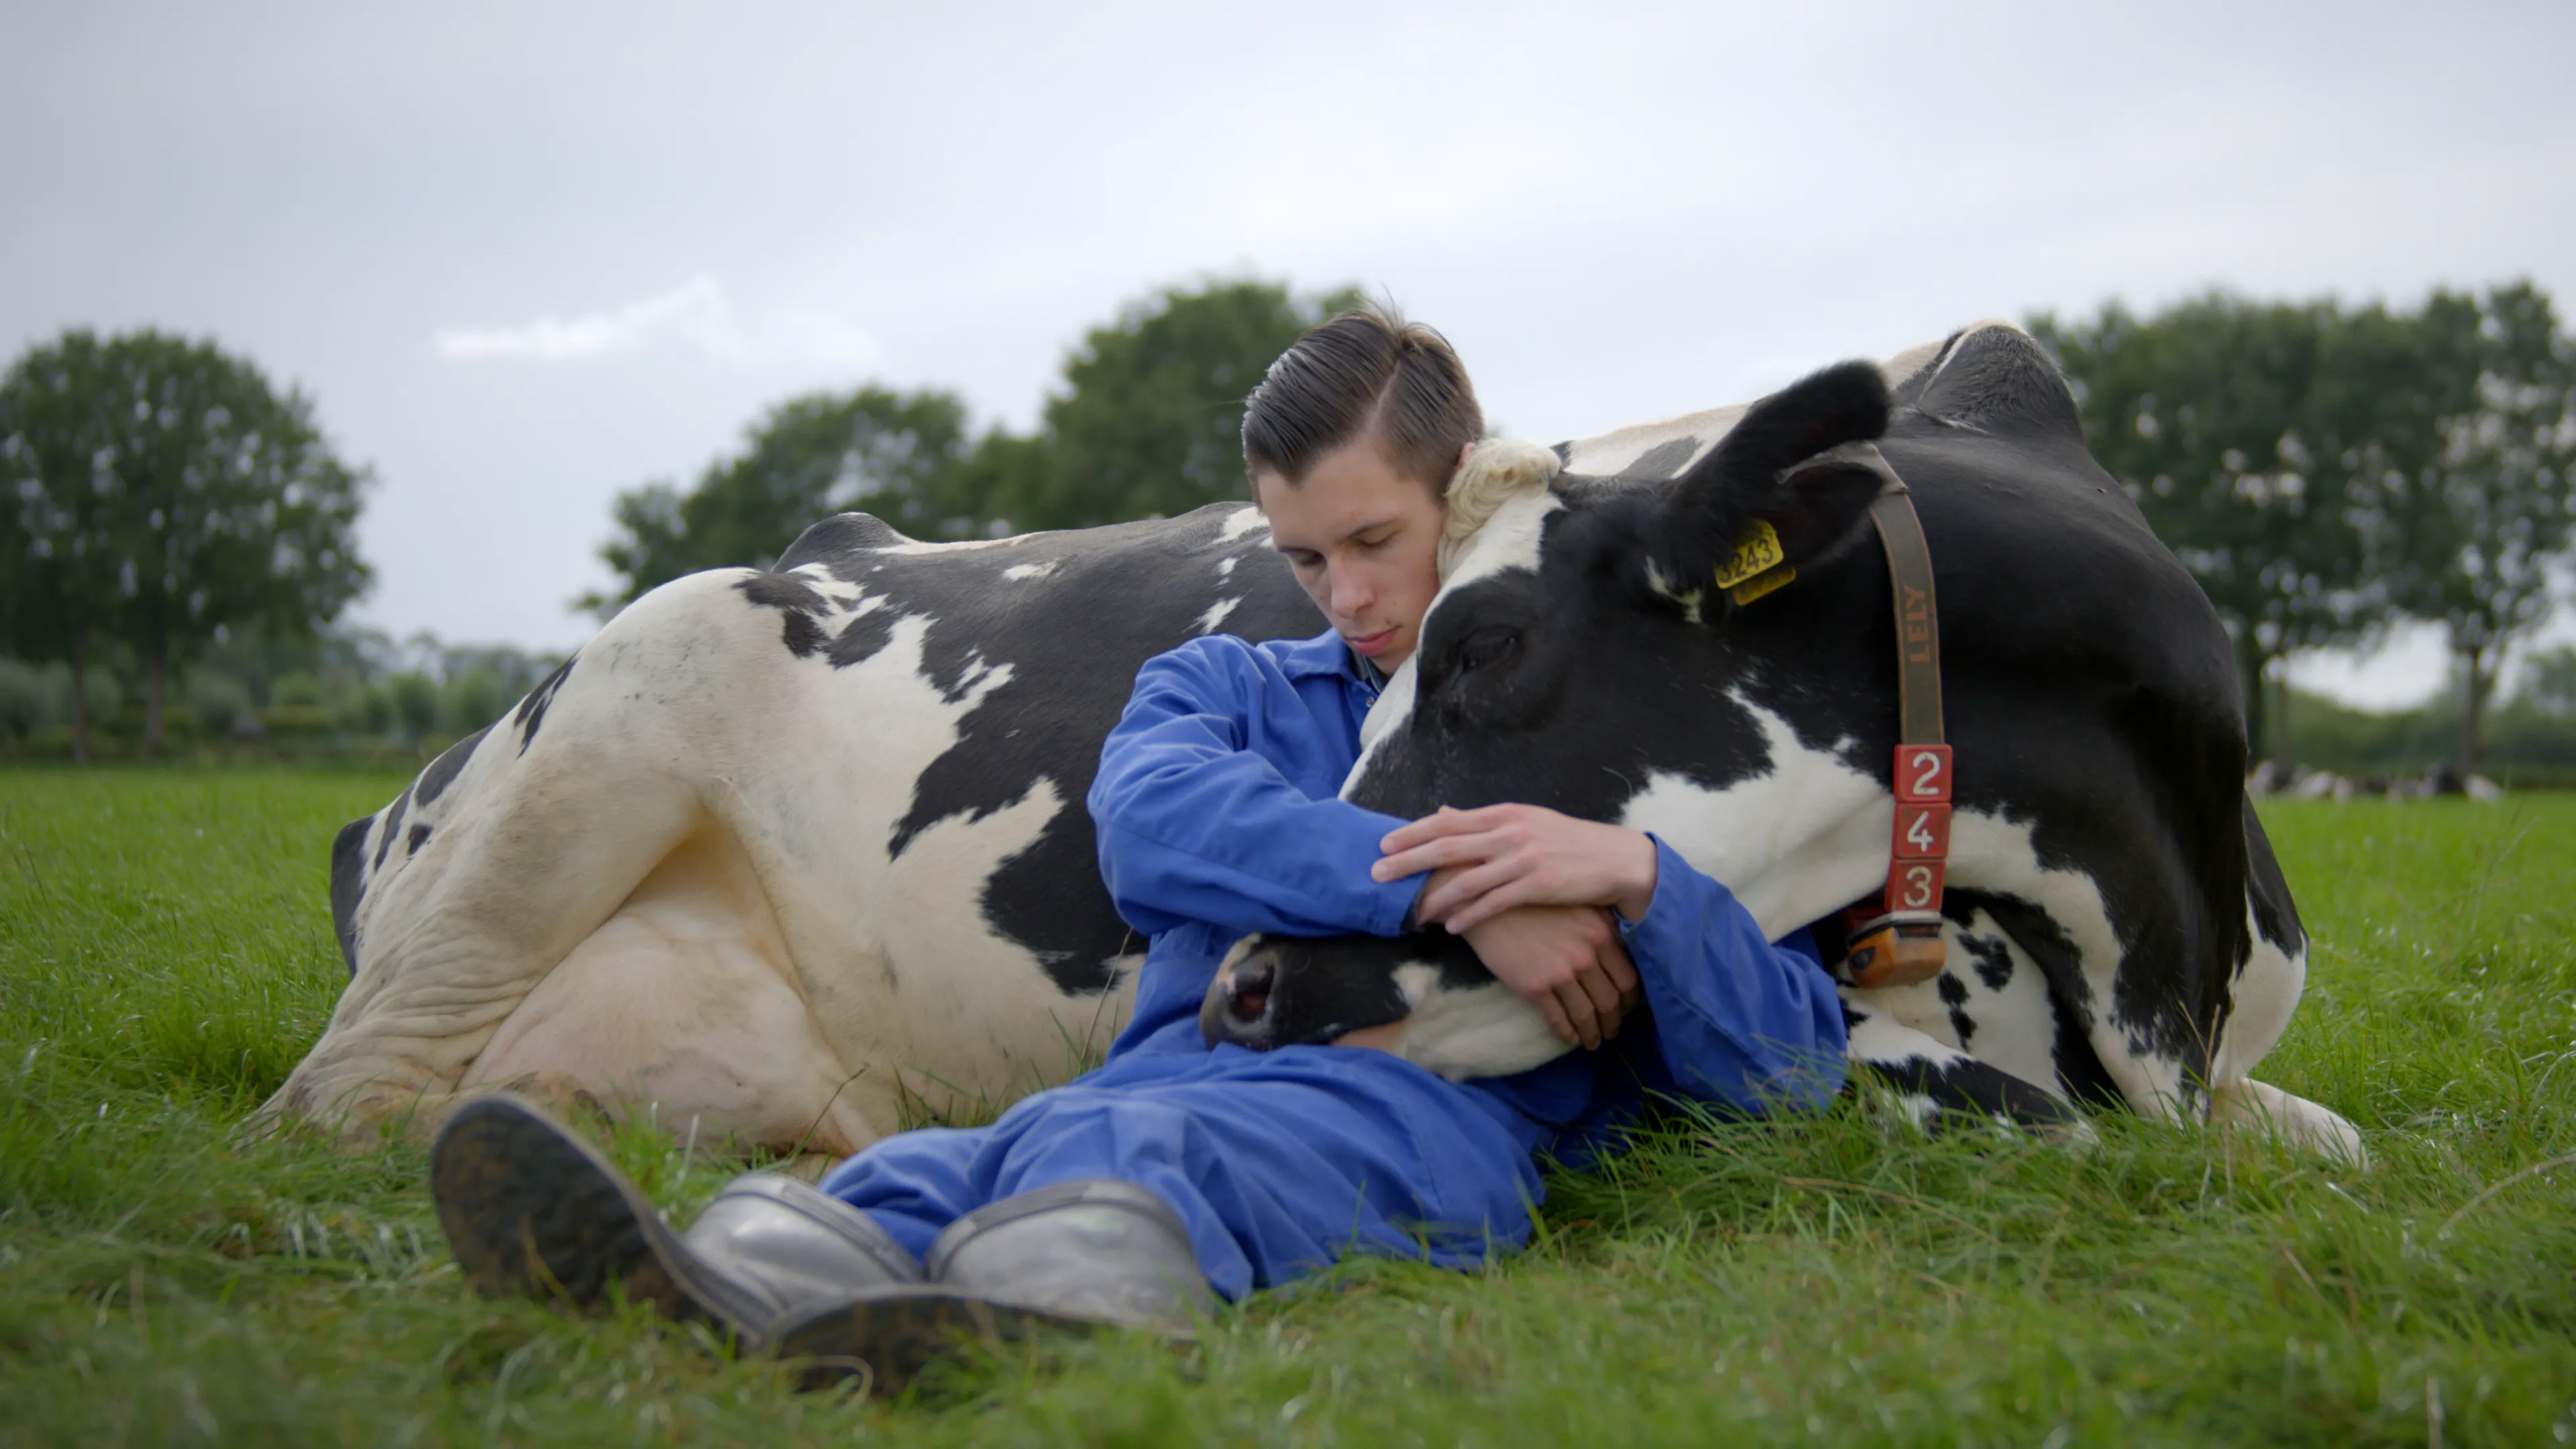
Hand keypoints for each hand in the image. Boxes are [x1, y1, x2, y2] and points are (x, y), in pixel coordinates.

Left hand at [1374, 804, 1659, 933]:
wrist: (1615, 860)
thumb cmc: (1569, 843)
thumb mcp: (1526, 822)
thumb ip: (1484, 822)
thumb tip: (1443, 814)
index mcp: (1505, 814)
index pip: (1448, 822)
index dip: (1413, 833)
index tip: (1384, 844)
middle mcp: (1509, 832)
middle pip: (1447, 846)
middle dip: (1408, 860)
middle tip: (1377, 873)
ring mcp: (1523, 858)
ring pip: (1466, 878)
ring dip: (1435, 896)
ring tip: (1412, 911)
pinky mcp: (1538, 885)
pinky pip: (1494, 903)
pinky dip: (1469, 915)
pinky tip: (1451, 926)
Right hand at [1461, 904, 1640, 1049]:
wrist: (1490, 906)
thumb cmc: (1534, 900)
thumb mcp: (1578, 904)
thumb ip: (1603, 926)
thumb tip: (1622, 950)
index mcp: (1600, 935)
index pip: (1627, 978)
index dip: (1630, 999)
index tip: (1628, 1008)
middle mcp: (1585, 957)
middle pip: (1609, 1001)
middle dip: (1613, 1021)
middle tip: (1612, 1031)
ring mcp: (1560, 974)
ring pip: (1585, 1014)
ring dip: (1592, 1033)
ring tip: (1592, 1042)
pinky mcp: (1534, 988)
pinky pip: (1557, 1019)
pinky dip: (1567, 1034)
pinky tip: (1570, 1038)